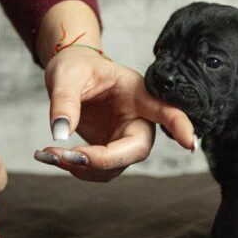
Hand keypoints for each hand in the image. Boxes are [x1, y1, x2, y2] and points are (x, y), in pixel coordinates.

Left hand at [35, 49, 194, 181]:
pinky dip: (76, 169)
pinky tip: (53, 156)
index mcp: (138, 93)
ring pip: (116, 166)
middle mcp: (138, 118)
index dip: (179, 126)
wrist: (72, 74)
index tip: (189, 142)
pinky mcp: (111, 149)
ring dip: (83, 168)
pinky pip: (99, 169)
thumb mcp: (67, 76)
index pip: (164, 110)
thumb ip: (64, 102)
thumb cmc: (76, 68)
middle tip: (68, 155)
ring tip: (48, 155)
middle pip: (137, 149)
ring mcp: (125, 137)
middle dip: (105, 159)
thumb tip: (60, 134)